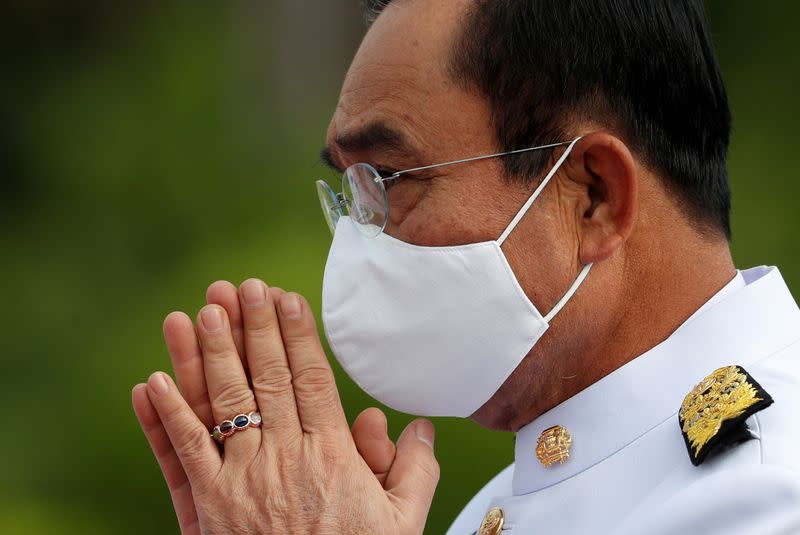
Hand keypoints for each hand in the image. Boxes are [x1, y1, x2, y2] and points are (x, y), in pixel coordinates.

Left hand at [132, 279, 439, 533]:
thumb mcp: (401, 523)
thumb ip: (415, 471)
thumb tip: (418, 425)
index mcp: (331, 458)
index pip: (311, 380)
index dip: (297, 335)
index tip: (286, 298)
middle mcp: (284, 460)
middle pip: (266, 380)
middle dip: (254, 328)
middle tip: (243, 286)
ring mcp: (241, 482)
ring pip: (224, 405)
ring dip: (210, 356)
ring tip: (203, 312)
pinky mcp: (207, 507)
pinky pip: (183, 455)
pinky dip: (166, 417)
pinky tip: (153, 381)